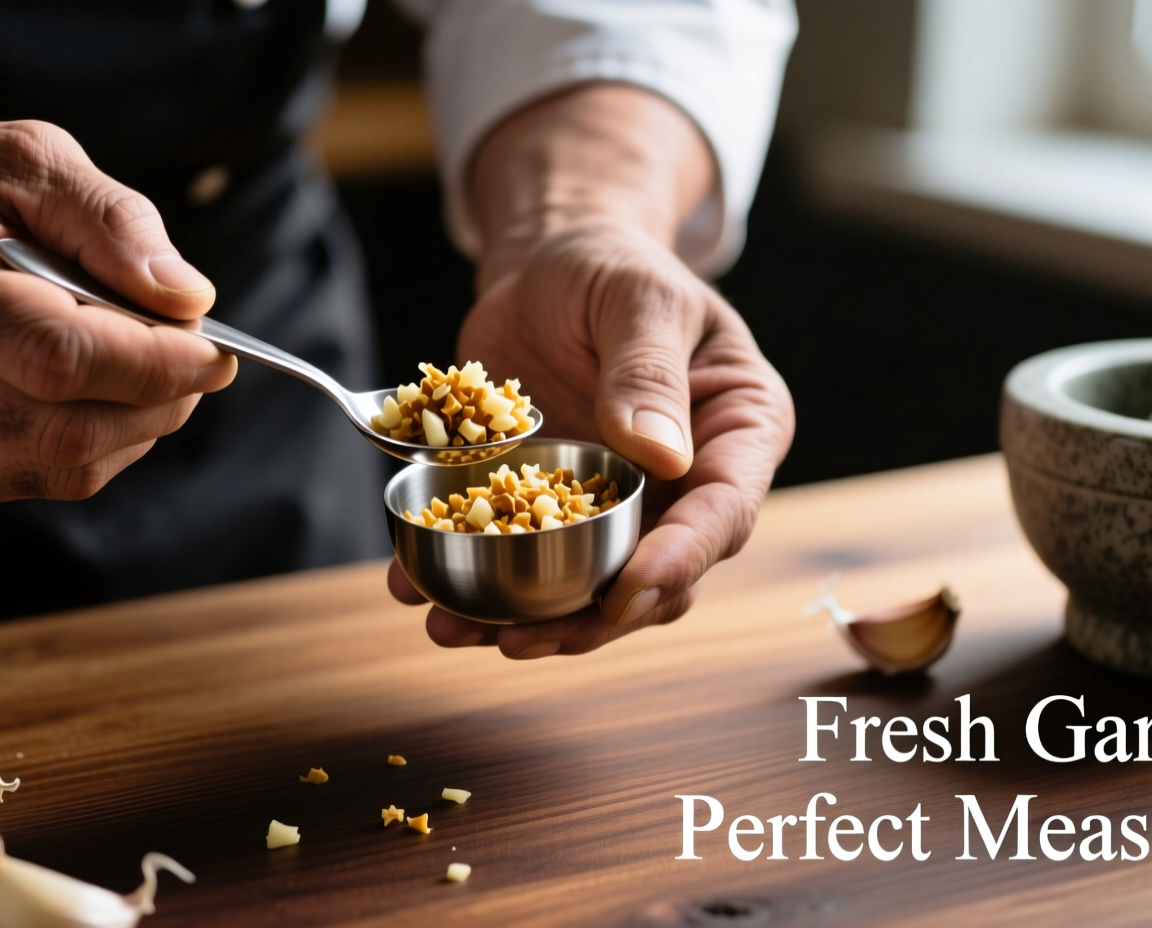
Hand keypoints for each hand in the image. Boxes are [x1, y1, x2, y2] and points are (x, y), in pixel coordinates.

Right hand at [0, 77, 235, 504]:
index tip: (215, 350)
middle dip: (157, 402)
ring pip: (57, 468)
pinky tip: (77, 393)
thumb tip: (188, 299)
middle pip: (62, 429)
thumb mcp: (22, 157)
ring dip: (130, 427)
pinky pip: (30, 482)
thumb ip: (111, 220)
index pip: (56, 356)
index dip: (153, 364)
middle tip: (196, 362)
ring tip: (139, 368)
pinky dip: (84, 446)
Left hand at [388, 220, 793, 656]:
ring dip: (525, 620)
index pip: (722, 514)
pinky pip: (522, 557)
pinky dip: (472, 581)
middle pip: (655, 576)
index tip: (624, 594)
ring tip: (453, 629)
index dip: (676, 563)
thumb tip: (659, 457)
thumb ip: (648, 370)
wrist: (547, 265)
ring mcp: (620, 505)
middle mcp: (688, 484)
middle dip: (591, 620)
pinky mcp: (556, 509)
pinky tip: (412, 587)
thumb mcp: (636, 298)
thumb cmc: (609, 266)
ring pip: (588, 586)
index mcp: (738, 432)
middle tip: (521, 638)